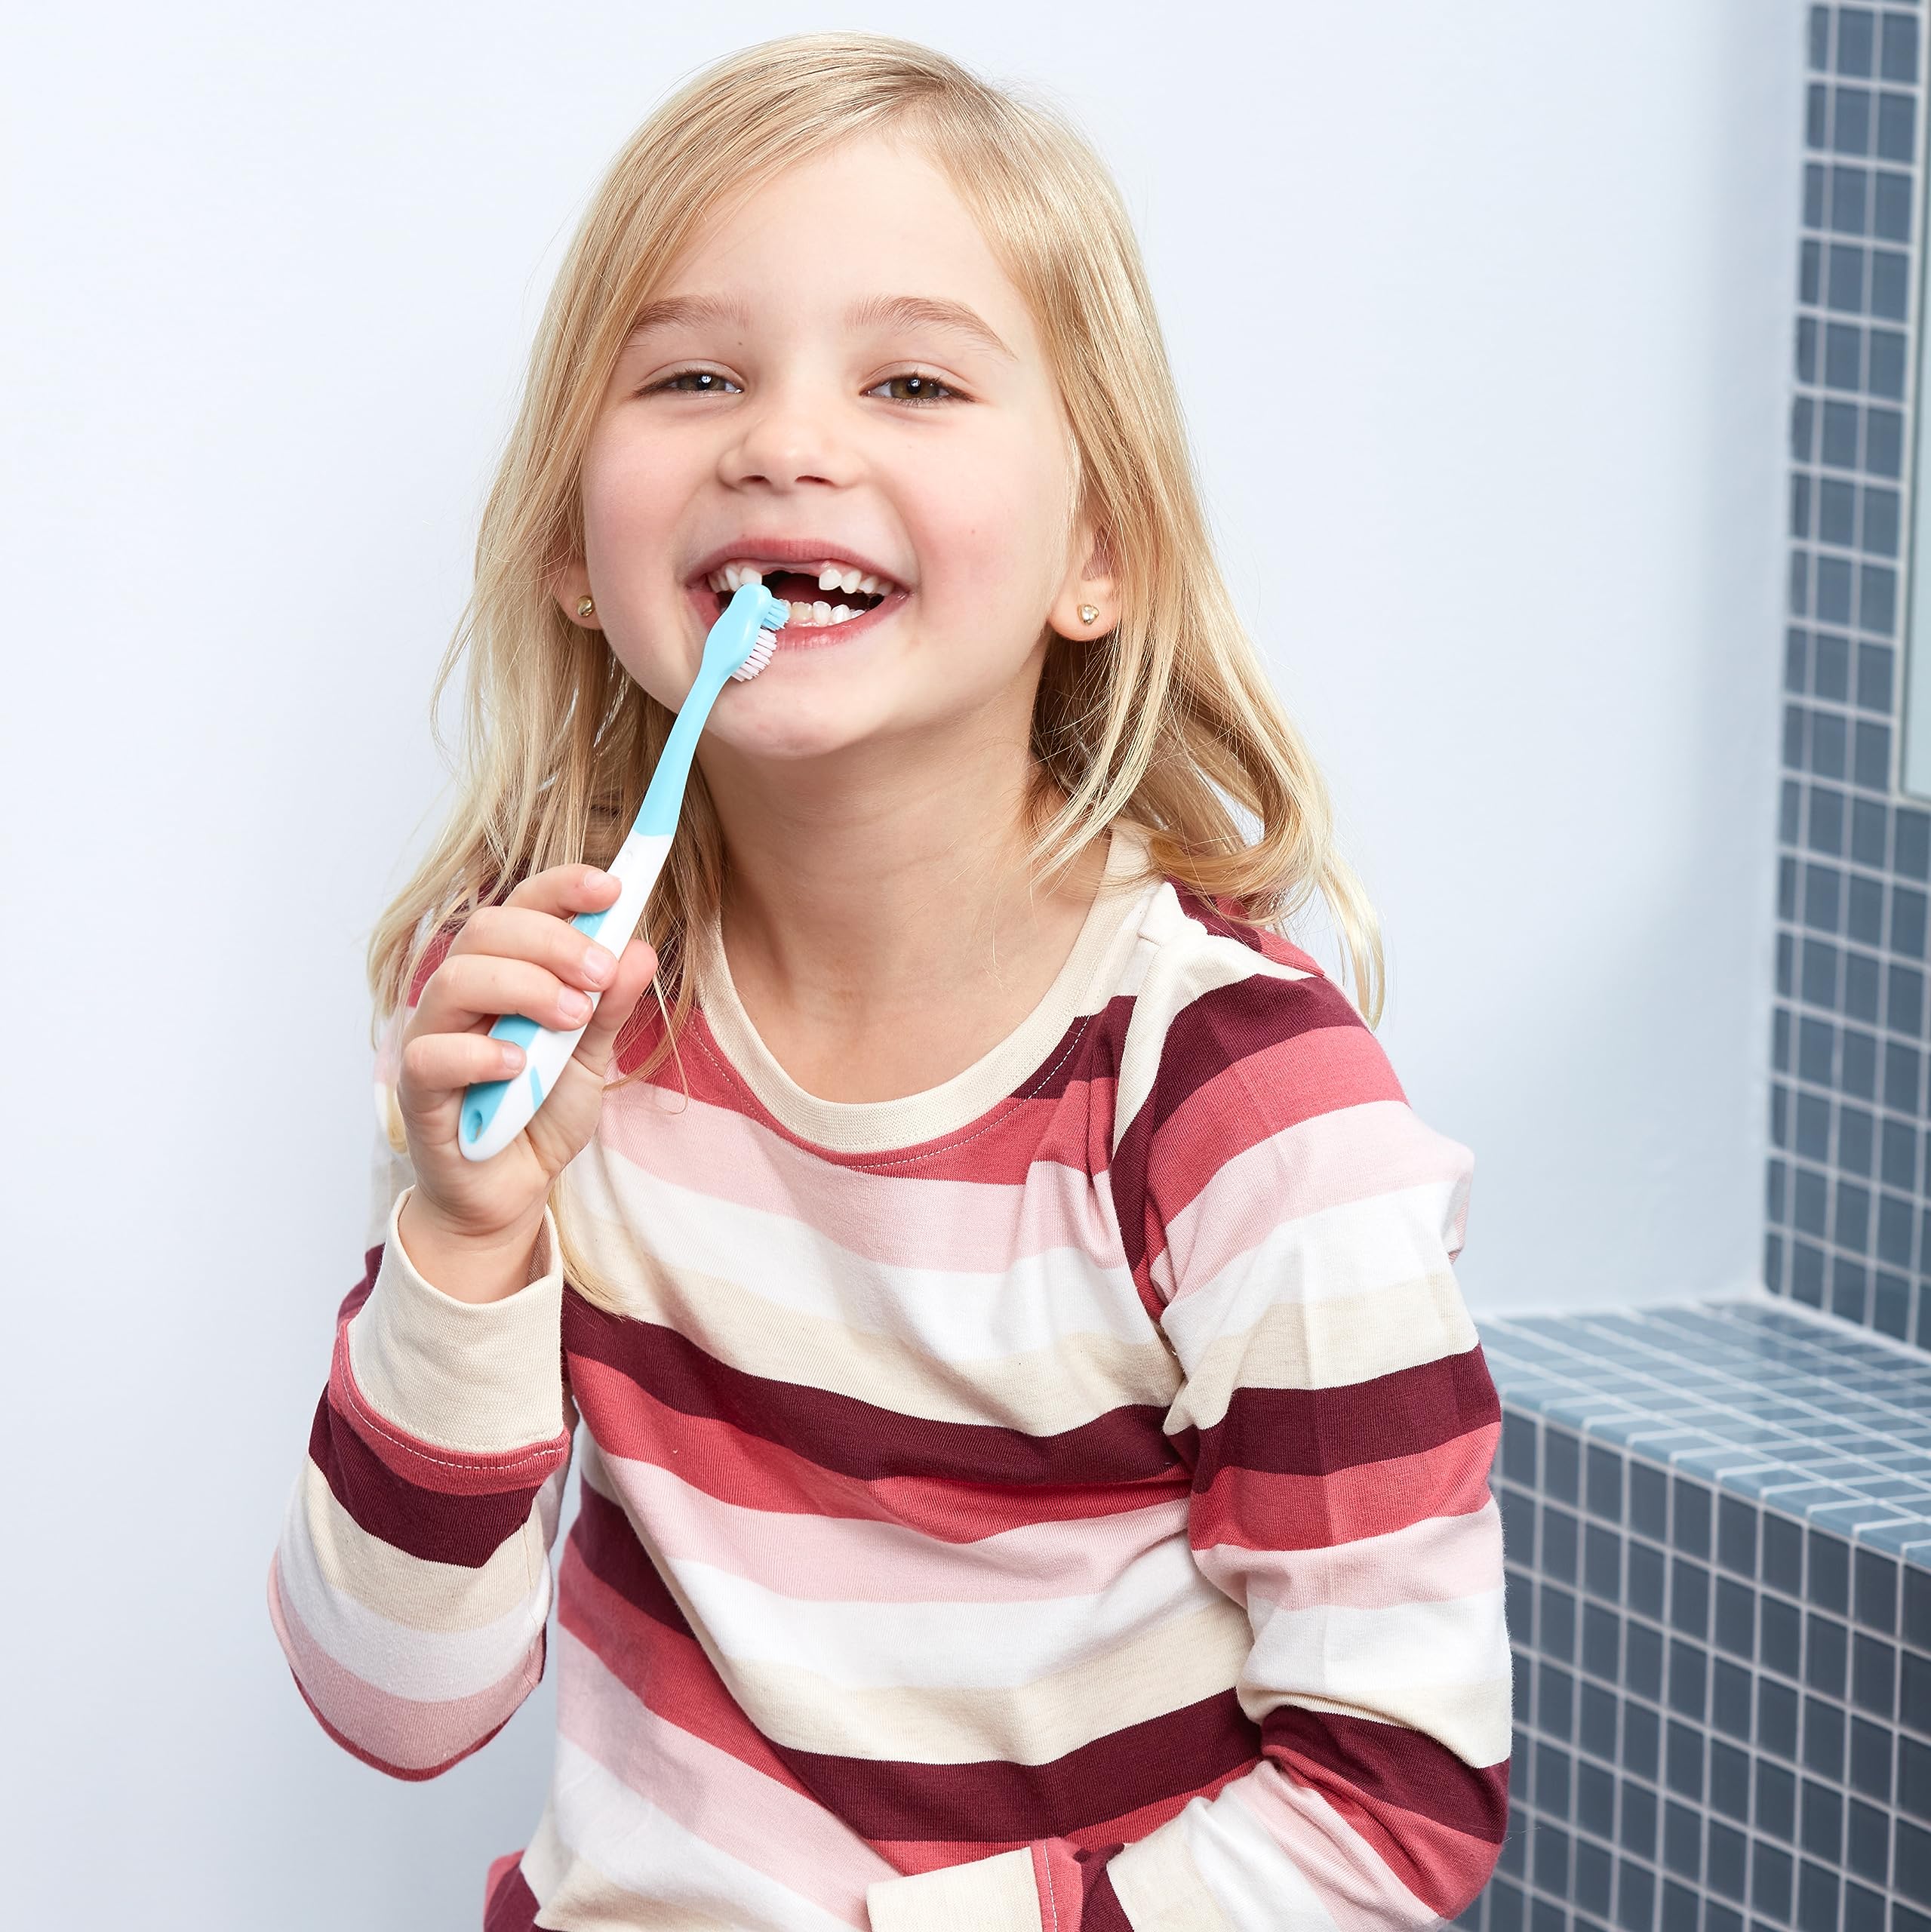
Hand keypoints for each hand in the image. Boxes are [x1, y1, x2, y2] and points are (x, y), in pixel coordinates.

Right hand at [393, 863, 657, 1252]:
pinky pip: (432, 1055)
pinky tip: (521, 1067)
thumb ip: (609, 1006)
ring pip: (456, 981)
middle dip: (553, 941)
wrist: (511, 1189)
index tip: (613, 888)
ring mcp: (433, 1039)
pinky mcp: (418, 1092)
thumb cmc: (540, 1111)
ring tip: (573, 1020)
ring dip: (523, 988)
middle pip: (487, 930)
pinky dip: (480, 1053)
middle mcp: (460, 995)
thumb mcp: (592, 1056)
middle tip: (600, 974)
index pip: (521, 906)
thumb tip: (640, 950)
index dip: (562, 887)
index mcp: (503, 972)